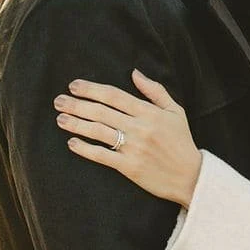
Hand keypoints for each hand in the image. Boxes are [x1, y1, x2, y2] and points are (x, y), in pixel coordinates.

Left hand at [56, 69, 202, 206]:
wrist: (191, 176)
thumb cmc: (182, 142)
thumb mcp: (175, 111)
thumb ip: (154, 90)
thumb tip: (134, 72)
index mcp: (149, 112)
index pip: (114, 95)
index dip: (92, 89)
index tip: (74, 85)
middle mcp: (139, 128)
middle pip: (101, 112)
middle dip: (77, 105)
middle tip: (58, 101)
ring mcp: (133, 148)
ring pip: (98, 132)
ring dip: (77, 124)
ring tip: (60, 118)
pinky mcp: (129, 167)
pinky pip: (102, 156)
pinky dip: (85, 149)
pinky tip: (72, 143)